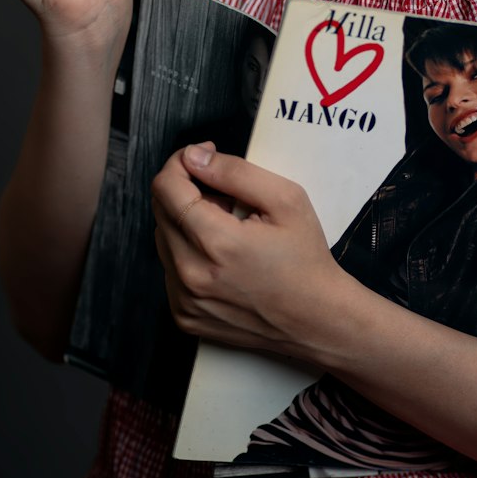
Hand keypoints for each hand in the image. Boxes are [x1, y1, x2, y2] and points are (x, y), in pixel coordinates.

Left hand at [151, 143, 348, 356]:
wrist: (316, 320)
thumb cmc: (305, 260)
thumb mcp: (284, 199)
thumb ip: (234, 171)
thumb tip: (193, 157)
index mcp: (215, 242)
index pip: (166, 188)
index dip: (180, 163)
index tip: (201, 158)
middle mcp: (191, 275)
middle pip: (160, 211)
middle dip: (186, 191)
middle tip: (225, 197)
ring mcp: (184, 301)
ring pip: (164, 239)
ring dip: (186, 223)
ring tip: (227, 228)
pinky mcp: (184, 316)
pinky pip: (170, 269)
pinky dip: (188, 254)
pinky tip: (221, 257)